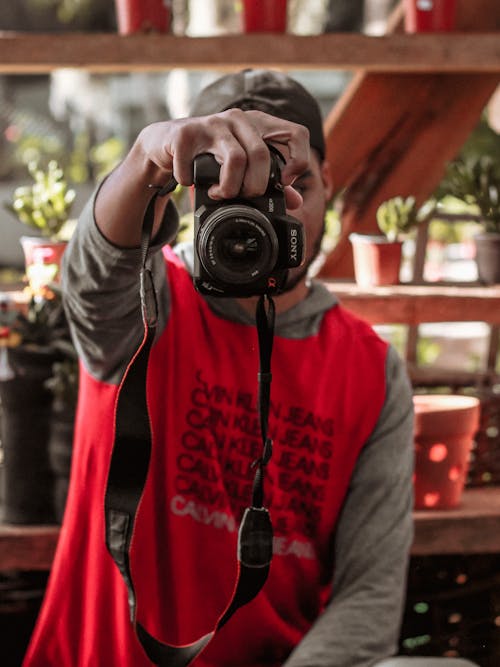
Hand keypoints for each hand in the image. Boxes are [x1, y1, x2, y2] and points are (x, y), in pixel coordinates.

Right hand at [138, 109, 310, 208]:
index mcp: (259, 124)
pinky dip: (191, 182)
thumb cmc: (208, 154)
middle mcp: (238, 119)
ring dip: (228, 187)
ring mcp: (212, 123)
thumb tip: (296, 201)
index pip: (297, 134)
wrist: (165, 142)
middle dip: (254, 186)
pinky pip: (196, 166)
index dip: (297, 161)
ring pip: (236, 159)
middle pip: (262, 155)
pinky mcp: (186, 133)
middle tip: (243, 196)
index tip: (284, 182)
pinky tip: (190, 181)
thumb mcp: (241, 164)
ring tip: (219, 193)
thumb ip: (269, 180)